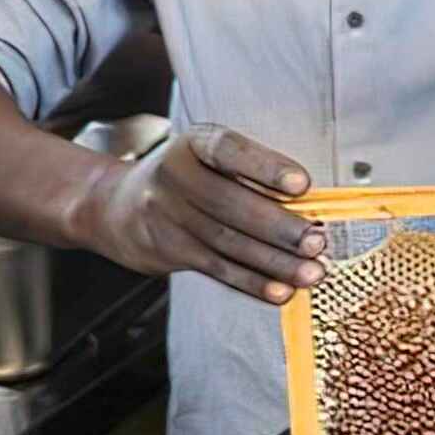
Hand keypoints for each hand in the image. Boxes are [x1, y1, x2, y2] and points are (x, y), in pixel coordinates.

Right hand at [81, 123, 327, 302]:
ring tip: (312, 271)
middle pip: (231, 205)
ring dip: (274, 261)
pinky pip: (217, 268)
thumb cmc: (188, 176)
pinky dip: (252, 282)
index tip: (303, 184)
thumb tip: (312, 202)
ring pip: (227, 242)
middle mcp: (175, 176)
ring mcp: (167, 216)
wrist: (116, 207)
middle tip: (317, 240)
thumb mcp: (208, 156)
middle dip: (280, 227)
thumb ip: (251, 171)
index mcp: (193, 143)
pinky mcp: (168, 251)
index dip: (266, 167)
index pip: (229, 150)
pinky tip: (282, 290)